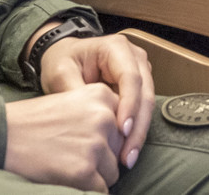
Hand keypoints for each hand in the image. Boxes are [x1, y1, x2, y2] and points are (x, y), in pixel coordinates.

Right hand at [3, 85, 123, 191]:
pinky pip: (101, 190)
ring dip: (94, 175)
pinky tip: (65, 177)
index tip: (87, 142)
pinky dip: (85, 189)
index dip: (106, 138)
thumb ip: (99, 115)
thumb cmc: (33, 122)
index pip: (122, 125)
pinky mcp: (85, 171)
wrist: (3, 136)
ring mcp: (95, 144)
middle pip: (119, 149)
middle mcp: (103, 117)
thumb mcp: (72, 102)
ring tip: (66, 164)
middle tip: (71, 153)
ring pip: (112, 172)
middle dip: (101, 158)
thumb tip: (124, 140)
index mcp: (101, 95)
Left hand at [42, 33, 153, 173]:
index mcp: (116, 48)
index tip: (121, 130)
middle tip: (126, 156)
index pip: (130, 77)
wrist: (64, 58)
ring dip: (139, 133)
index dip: (129, 104)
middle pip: (145, 94)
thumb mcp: (60, 72)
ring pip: (147, 106)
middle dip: (137, 127)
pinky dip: (135, 132)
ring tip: (127, 159)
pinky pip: (141, 112)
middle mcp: (134, 58)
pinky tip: (126, 152)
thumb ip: (76, 92)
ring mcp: (140, 72)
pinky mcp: (138, 89)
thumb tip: (90, 119)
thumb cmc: (61, 62)